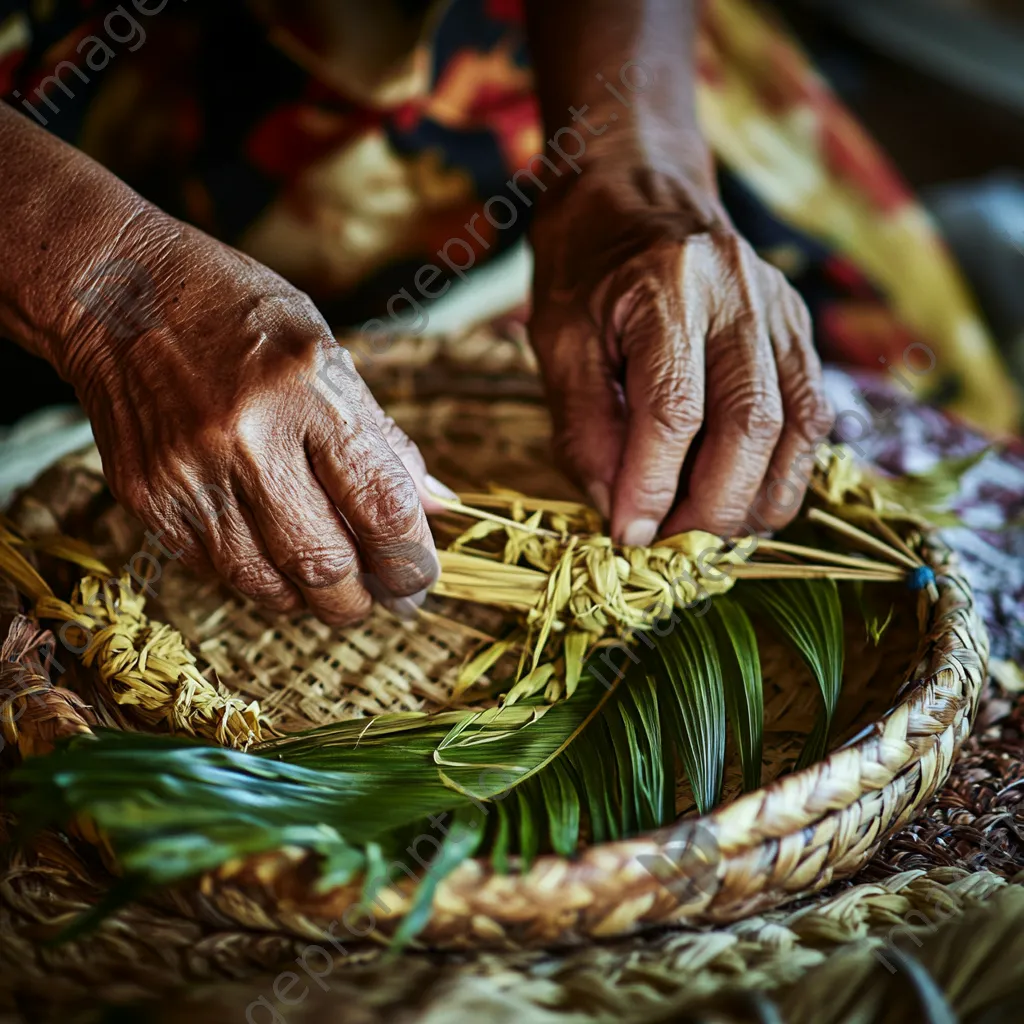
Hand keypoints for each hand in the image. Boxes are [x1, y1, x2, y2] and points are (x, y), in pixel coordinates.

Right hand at [61, 213, 441, 623]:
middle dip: (368, 597)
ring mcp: (189, 475)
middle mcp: (245, 439)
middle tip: (390, 596)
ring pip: (269, 583)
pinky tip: (280, 558)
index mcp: (306, 390)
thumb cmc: (238, 315)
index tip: (422, 575)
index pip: (380, 504)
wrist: (116, 294)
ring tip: (340, 588)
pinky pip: (219, 569)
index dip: (411, 558)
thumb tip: (433, 507)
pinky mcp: (149, 500)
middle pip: (324, 562)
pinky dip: (262, 577)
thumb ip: (382, 438)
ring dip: (316, 598)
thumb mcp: (329, 354)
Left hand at [528, 168, 833, 544]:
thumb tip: (617, 509)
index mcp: (668, 286)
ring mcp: (781, 309)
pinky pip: (811, 414)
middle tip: (668, 547)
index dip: (653, 486)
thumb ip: (585, 426)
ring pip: (796, 427)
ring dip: (756, 498)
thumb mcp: (559, 340)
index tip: (627, 536)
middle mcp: (740, 294)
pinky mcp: (798, 328)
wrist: (636, 186)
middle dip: (710, 507)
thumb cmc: (585, 263)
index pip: (674, 409)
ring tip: (707, 535)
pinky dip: (784, 470)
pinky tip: (746, 498)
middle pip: (750, 425)